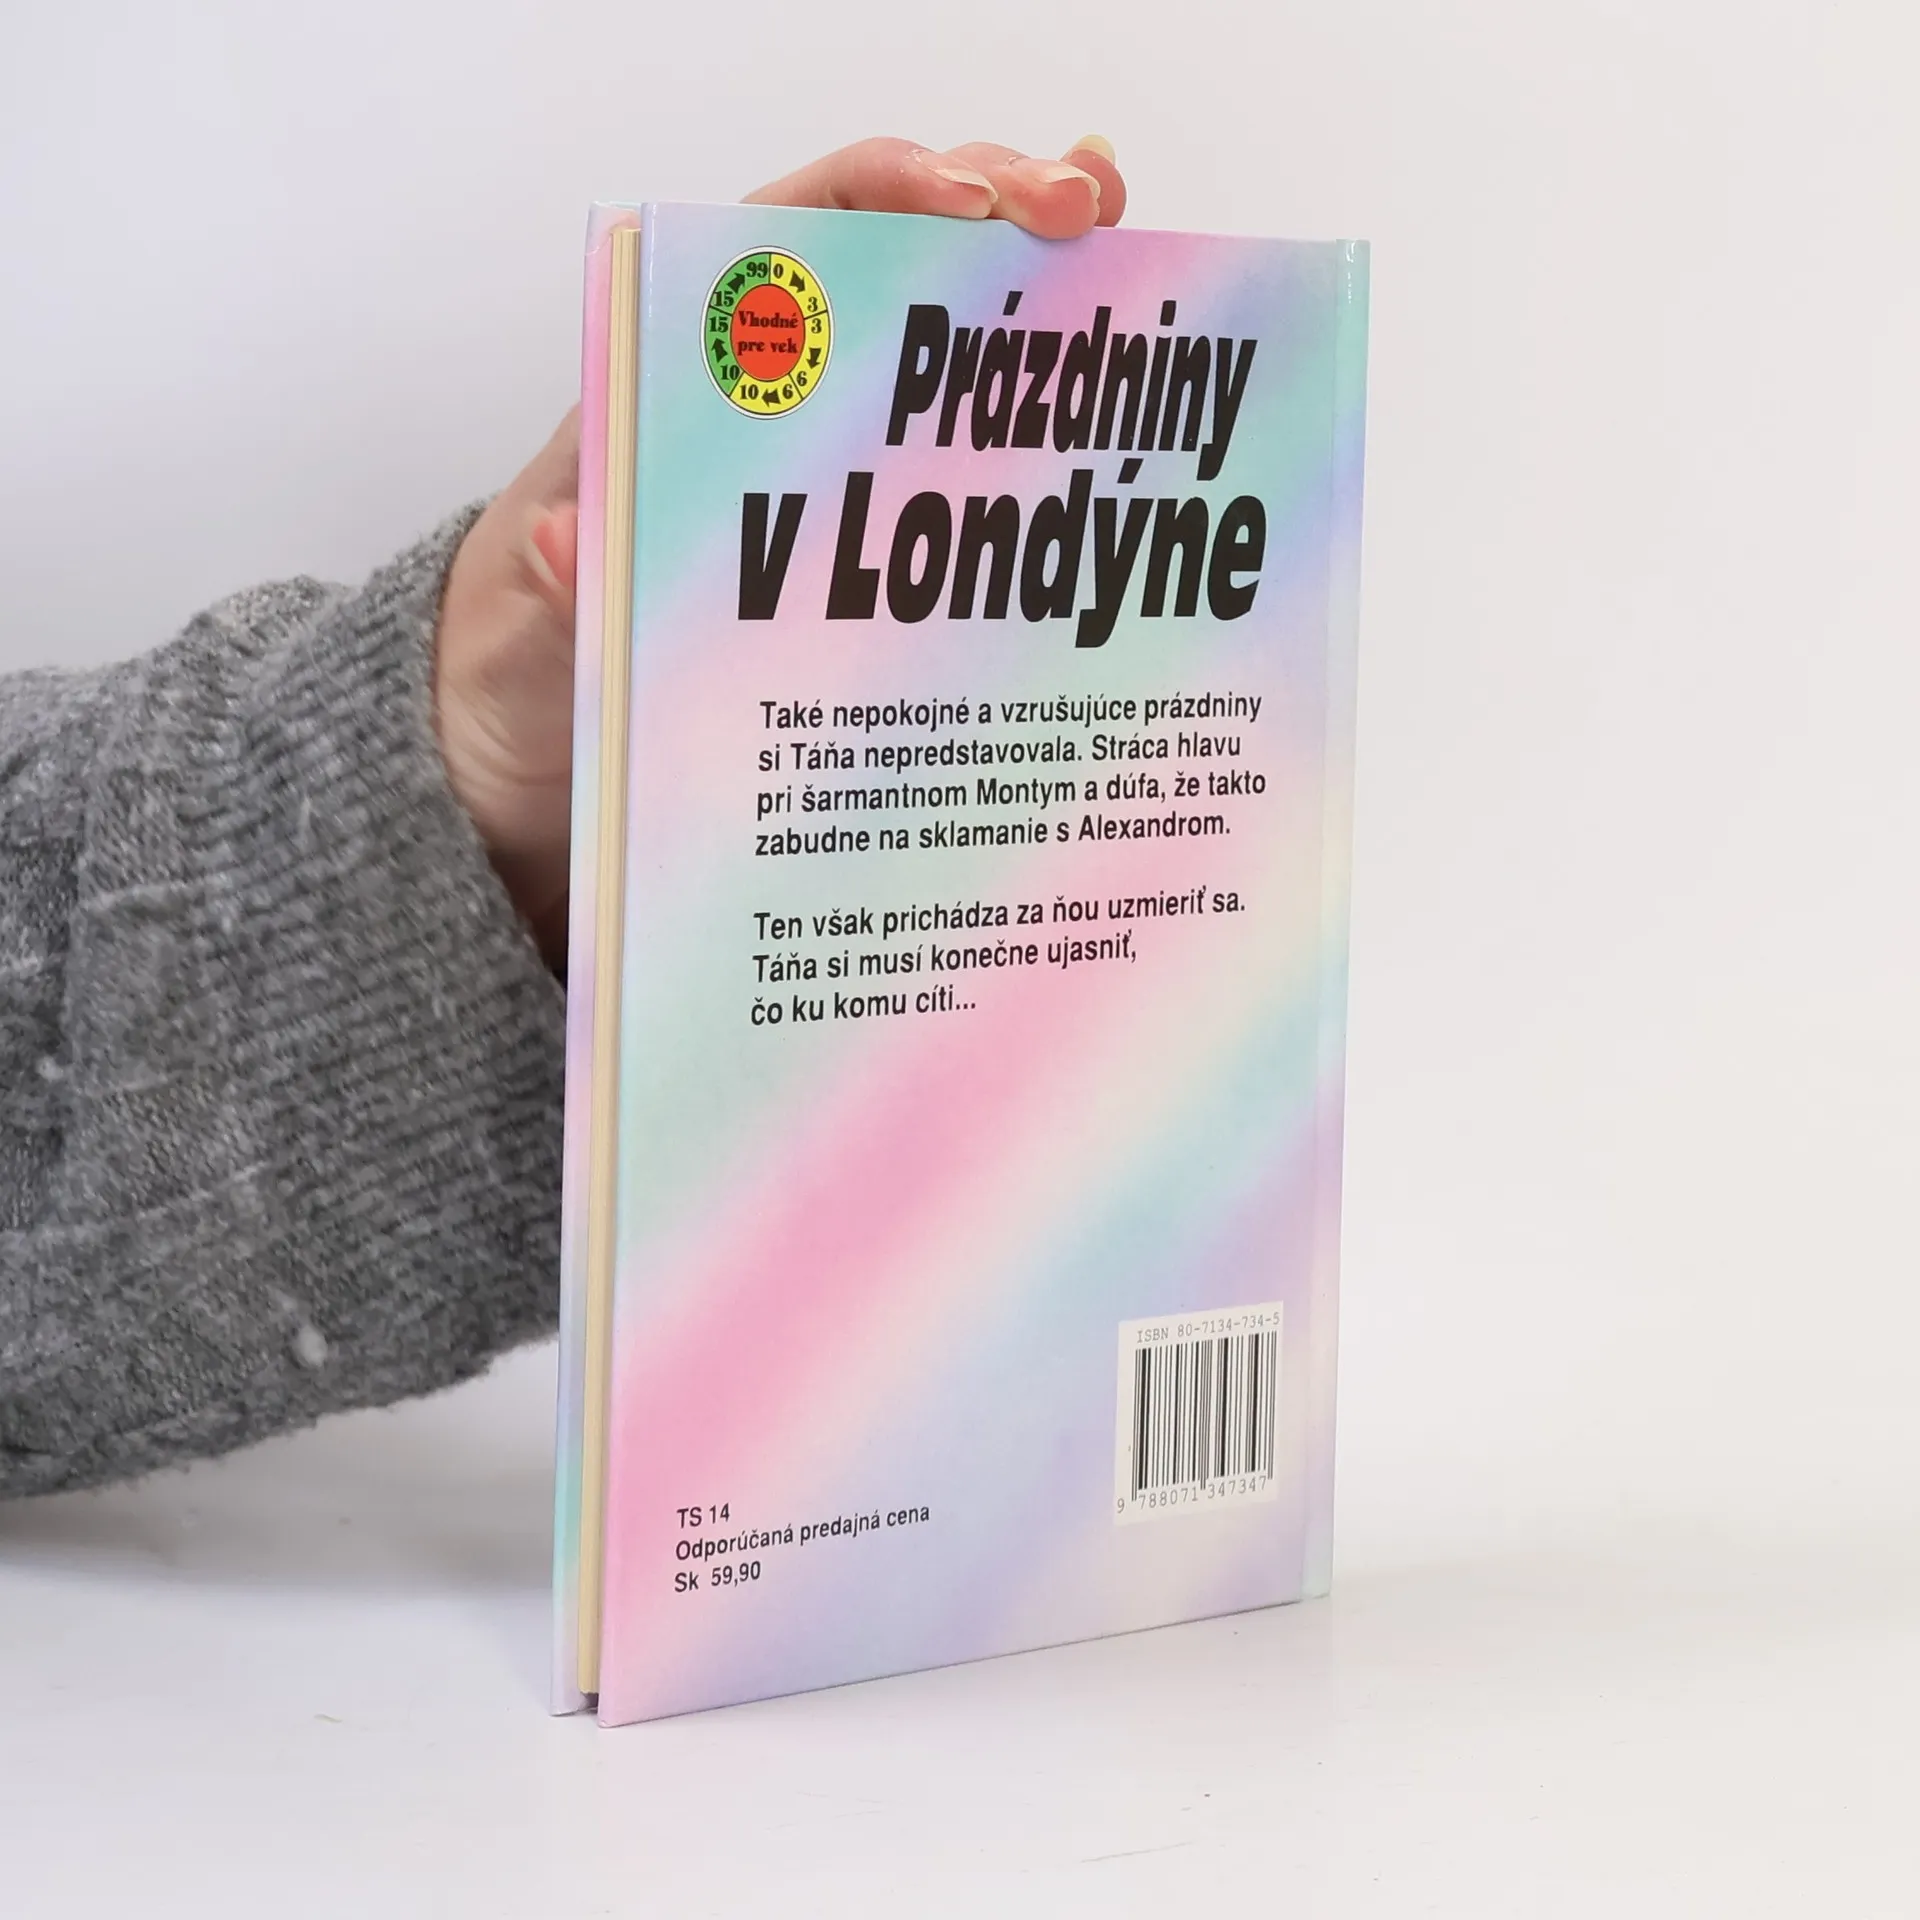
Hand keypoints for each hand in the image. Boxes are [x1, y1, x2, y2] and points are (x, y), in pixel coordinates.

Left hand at [433, 136, 1126, 968]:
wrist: (527, 763)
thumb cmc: (519, 673)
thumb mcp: (528, 644)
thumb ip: (557, 601)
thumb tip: (572, 549)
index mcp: (668, 393)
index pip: (781, 242)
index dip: (884, 193)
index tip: (971, 198)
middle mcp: (758, 414)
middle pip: (886, 267)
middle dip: (995, 210)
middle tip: (1091, 206)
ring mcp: (819, 481)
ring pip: (935, 360)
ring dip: (1034, 302)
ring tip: (1130, 254)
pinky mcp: (858, 561)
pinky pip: (952, 486)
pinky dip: (1030, 444)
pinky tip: (1104, 424)